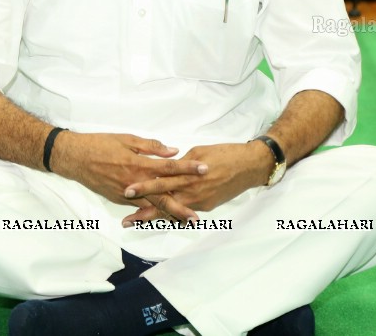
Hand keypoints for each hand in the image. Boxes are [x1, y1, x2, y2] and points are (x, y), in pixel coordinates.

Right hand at [50, 132, 208, 220]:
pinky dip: (150, 212)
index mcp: (139, 164)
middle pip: (163, 196)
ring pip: (151, 206)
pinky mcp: (118, 199)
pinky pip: (138, 207)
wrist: (75, 158)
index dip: (188, 168)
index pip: (169, 167)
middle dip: (182, 206)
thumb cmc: (101, 144)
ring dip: (168, 214)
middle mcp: (135, 183)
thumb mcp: (127, 139)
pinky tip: (161, 215)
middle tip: (197, 216)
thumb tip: (173, 150)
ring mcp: (126, 194)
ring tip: (184, 221)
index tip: (205, 170)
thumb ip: (151, 146)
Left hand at [121, 142, 271, 226]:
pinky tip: (160, 218)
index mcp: (188, 174)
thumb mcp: (198, 152)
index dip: (144, 187)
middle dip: (143, 212)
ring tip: (137, 223)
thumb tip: (167, 166)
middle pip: (164, 203)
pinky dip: (172, 215)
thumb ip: (181, 163)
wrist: (249, 166)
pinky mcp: (207, 206)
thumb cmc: (224, 154)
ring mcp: (200, 202)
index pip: (161, 182)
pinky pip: (185, 211)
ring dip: (155, 217)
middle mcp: (192, 191)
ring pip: (173, 211)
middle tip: (126, 221)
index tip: (126, 191)